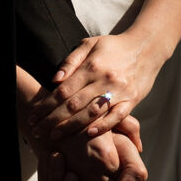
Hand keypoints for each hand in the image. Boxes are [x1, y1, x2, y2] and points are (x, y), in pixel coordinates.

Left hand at [28, 33, 163, 142]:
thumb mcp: (89, 44)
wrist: (146, 47)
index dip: (46, 105)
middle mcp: (104, 80)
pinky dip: (103, 126)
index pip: (63, 90)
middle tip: (37, 131)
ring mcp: (119, 91)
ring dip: (71, 127)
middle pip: (74, 104)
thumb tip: (54, 80)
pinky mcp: (132, 100)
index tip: (34, 116)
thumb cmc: (114, 47)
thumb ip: (70, 61)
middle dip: (52, 120)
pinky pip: (117, 116)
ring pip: (92, 112)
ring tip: (55, 137)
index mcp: (91, 66)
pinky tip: (89, 133)